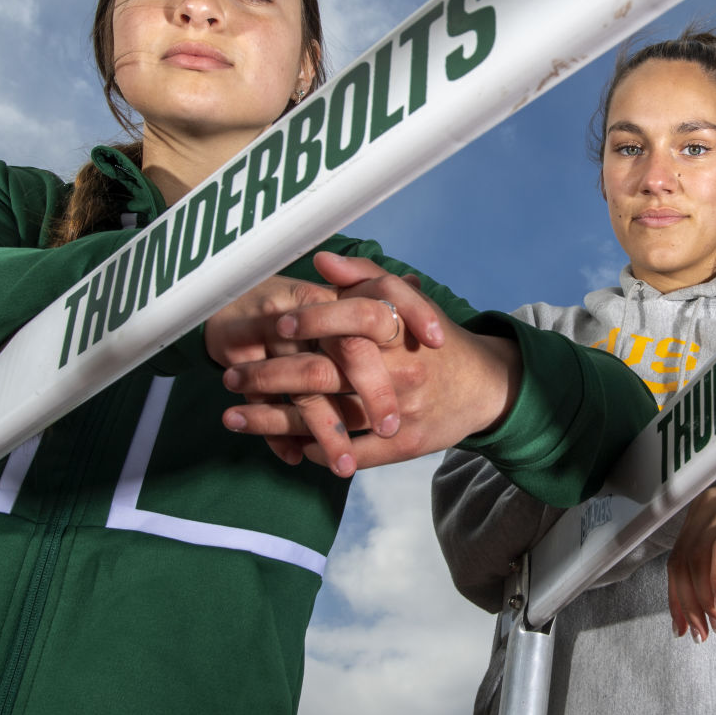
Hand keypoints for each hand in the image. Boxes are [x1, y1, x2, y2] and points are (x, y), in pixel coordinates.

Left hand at [218, 252, 521, 475]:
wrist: (486, 387)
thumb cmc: (437, 341)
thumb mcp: (410, 302)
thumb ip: (366, 279)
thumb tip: (320, 261)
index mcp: (400, 332)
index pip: (355, 319)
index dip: (312, 320)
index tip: (272, 323)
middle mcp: (401, 371)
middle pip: (327, 375)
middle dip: (270, 376)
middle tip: (229, 376)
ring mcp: (402, 412)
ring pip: (328, 420)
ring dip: (274, 420)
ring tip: (230, 416)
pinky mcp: (405, 445)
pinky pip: (350, 454)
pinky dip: (314, 449)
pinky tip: (283, 444)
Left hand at [667, 475, 715, 640]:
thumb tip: (700, 600)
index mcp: (701, 514)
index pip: (677, 559)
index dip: (675, 597)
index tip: (681, 626)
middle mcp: (707, 506)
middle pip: (683, 562)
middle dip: (688, 604)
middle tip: (701, 633)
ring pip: (698, 559)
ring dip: (705, 600)